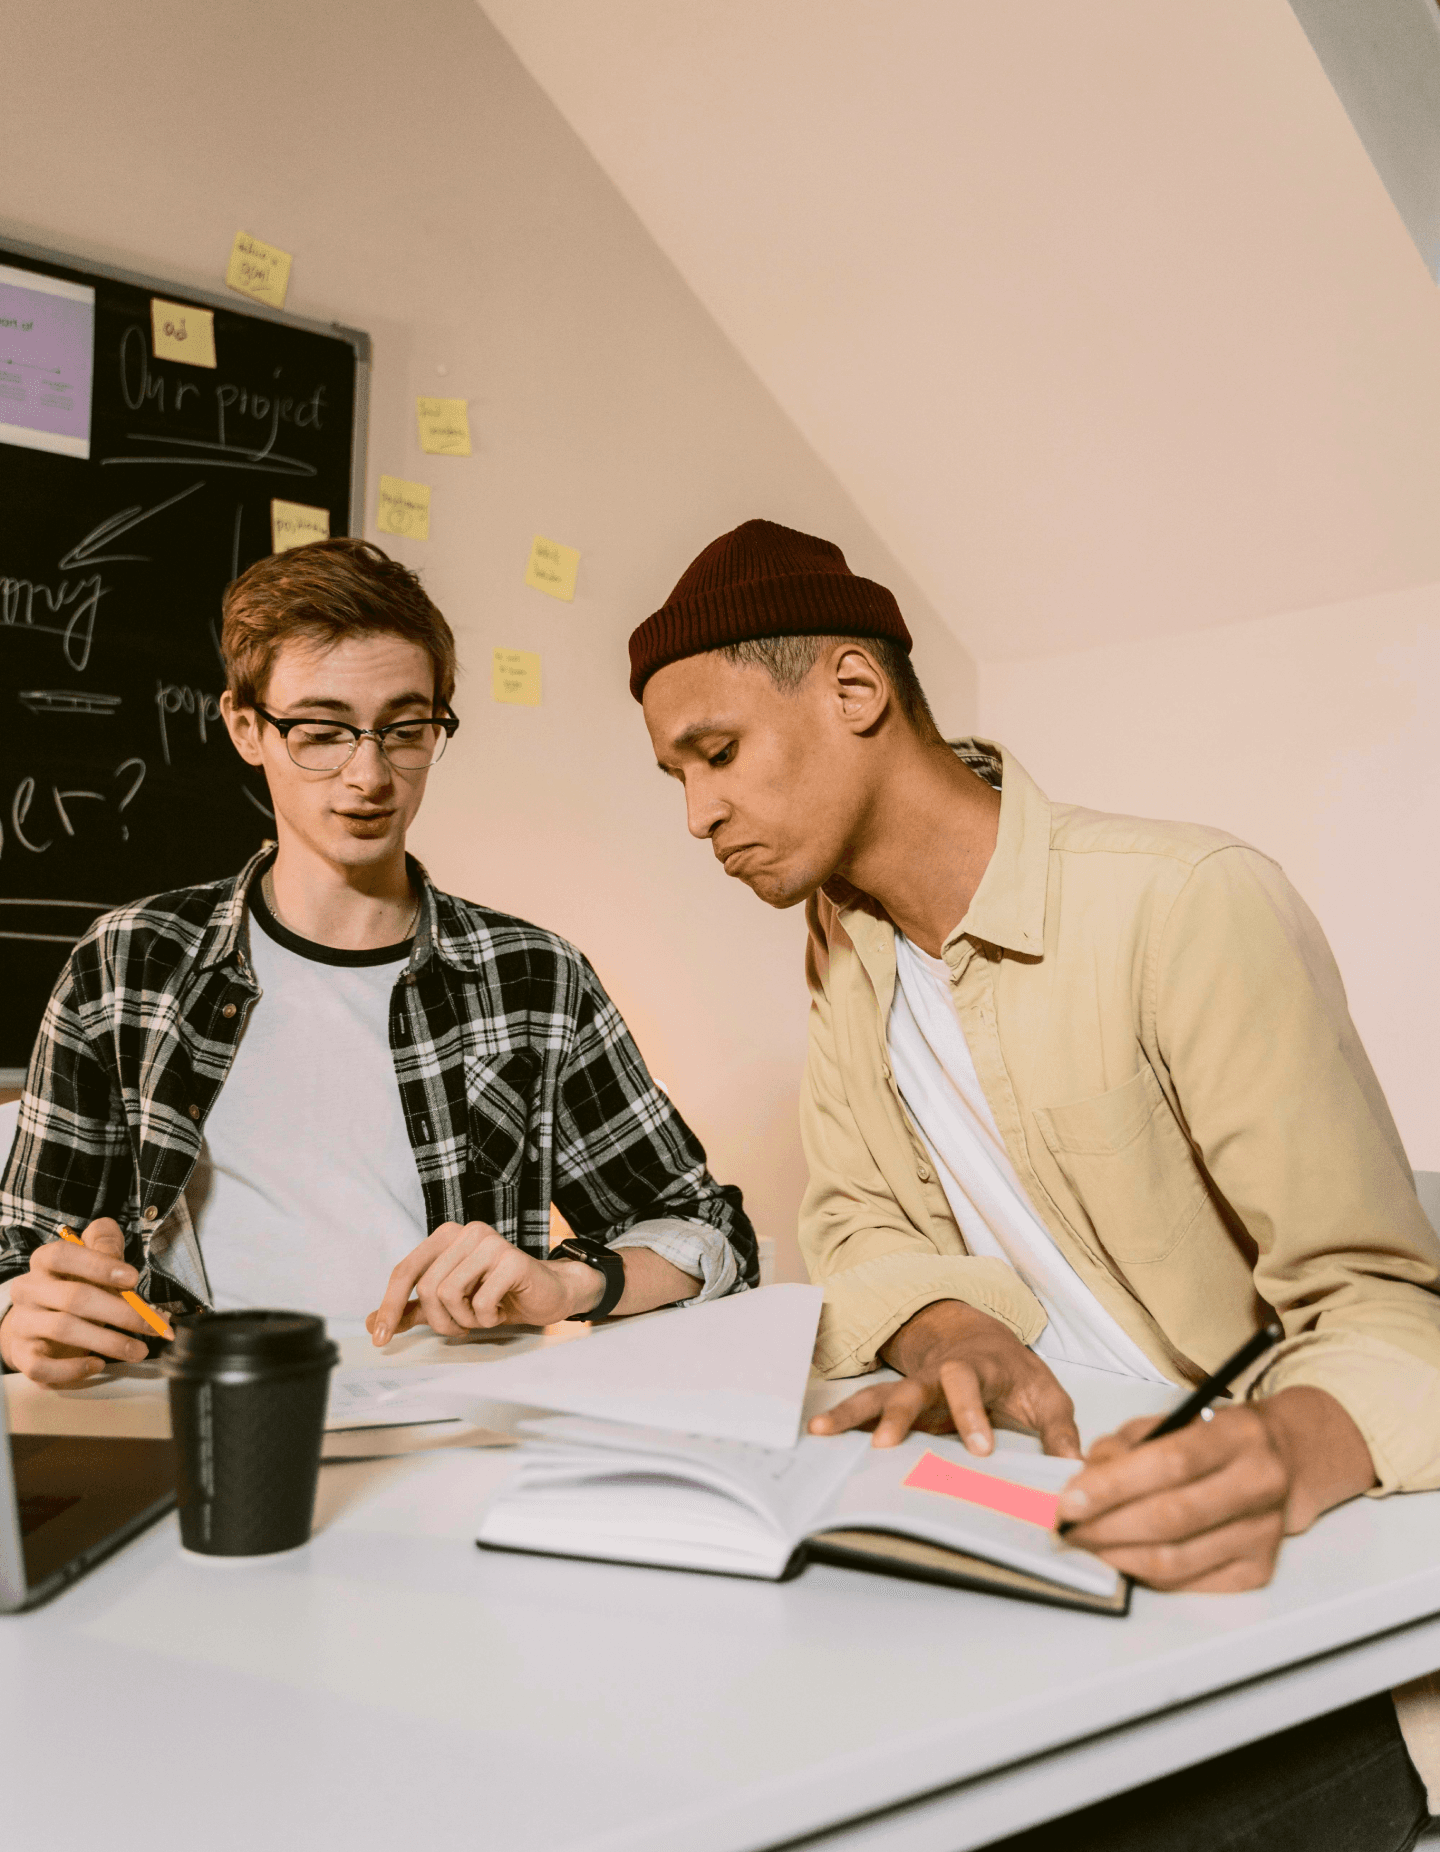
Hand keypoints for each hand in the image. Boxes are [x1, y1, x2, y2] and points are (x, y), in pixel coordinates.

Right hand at [0, 1219, 154, 1384]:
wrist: (34, 1325)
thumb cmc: (72, 1287)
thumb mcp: (90, 1260)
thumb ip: (105, 1245)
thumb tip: (117, 1253)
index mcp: (44, 1261)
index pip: (64, 1255)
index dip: (99, 1265)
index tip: (133, 1278)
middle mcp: (29, 1290)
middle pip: (74, 1297)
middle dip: (121, 1312)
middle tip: (153, 1325)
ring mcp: (23, 1323)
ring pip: (64, 1330)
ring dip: (109, 1341)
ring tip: (139, 1350)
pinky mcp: (22, 1355)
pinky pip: (42, 1366)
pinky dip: (73, 1368)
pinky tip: (98, 1364)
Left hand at [366, 1222, 602, 1344]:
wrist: (547, 1294)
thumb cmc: (497, 1296)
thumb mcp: (447, 1305)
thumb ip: (411, 1310)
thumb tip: (371, 1323)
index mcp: (445, 1236)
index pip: (405, 1270)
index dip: (389, 1306)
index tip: (380, 1339)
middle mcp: (466, 1232)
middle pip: (425, 1288)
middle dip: (440, 1321)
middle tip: (460, 1328)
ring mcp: (489, 1242)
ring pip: (448, 1294)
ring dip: (464, 1319)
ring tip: (482, 1316)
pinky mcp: (511, 1259)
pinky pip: (480, 1301)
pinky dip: (487, 1318)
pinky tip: (501, 1310)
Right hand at [808, 1299, 1081, 1456]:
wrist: (980, 1339)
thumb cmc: (1015, 1375)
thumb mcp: (1046, 1396)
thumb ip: (1059, 1430)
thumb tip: (1074, 1468)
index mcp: (977, 1368)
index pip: (970, 1384)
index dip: (973, 1414)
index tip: (980, 1449)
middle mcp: (937, 1374)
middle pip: (914, 1387)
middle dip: (900, 1414)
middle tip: (887, 1444)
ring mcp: (912, 1386)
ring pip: (879, 1395)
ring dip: (853, 1413)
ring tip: (823, 1431)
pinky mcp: (896, 1400)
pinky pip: (864, 1406)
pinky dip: (841, 1418)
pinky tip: (818, 1432)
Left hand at [1054, 1386, 1377, 1591]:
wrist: (1284, 1462)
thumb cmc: (1216, 1439)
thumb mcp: (1171, 1421)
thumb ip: (1125, 1445)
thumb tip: (1082, 1481)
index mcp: (1239, 1435)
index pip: (1169, 1463)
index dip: (1112, 1486)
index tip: (1068, 1500)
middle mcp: (1259, 1484)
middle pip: (1171, 1517)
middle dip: (1106, 1527)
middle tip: (1066, 1527)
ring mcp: (1263, 1533)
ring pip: (1175, 1559)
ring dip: (1118, 1555)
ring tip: (1086, 1543)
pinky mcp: (1258, 1570)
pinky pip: (1187, 1581)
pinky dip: (1144, 1573)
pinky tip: (1122, 1556)